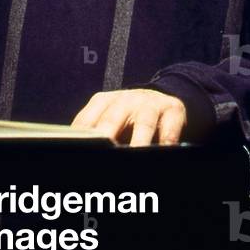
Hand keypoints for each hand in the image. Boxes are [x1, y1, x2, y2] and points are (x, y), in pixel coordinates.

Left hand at [71, 89, 186, 146]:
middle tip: (103, 149)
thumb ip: (94, 130)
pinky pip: (170, 125)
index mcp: (103, 102)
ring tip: (135, 152)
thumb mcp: (109, 118)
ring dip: (139, 140)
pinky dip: (167, 138)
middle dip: (106, 135)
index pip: (87, 120)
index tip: (79, 146)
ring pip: (144, 122)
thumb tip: (77, 148)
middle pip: (112, 119)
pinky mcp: (172, 109)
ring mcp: (149, 104)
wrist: (159, 97)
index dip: (82, 135)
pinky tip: (164, 149)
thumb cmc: (127, 116)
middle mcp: (125, 100)